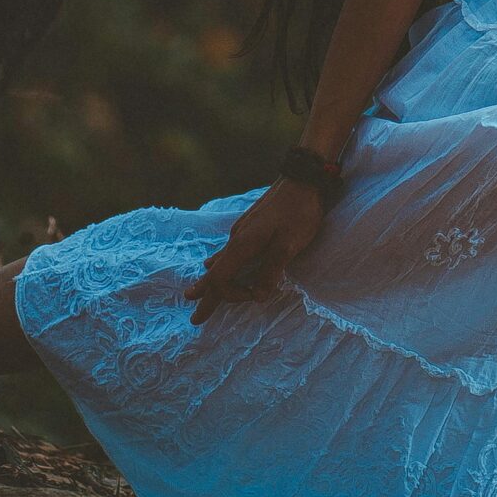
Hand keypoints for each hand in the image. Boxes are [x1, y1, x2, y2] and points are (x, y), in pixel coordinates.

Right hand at [183, 179, 323, 324]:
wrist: (303, 178)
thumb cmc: (299, 211)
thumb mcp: (289, 244)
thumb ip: (271, 271)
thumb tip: (256, 297)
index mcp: (243, 244)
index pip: (222, 278)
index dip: (231, 295)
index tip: (252, 297)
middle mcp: (237, 238)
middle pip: (215, 273)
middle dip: (205, 296)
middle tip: (194, 319)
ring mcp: (242, 230)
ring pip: (220, 261)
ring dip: (210, 280)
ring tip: (196, 293)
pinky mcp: (250, 225)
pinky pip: (228, 251)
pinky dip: (219, 264)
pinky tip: (212, 262)